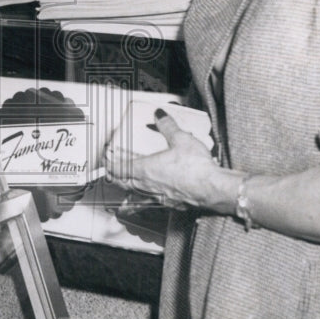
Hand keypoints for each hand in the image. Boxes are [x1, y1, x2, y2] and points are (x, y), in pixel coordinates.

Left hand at [106, 109, 222, 208]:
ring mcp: (157, 196)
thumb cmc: (196, 168)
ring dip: (127, 184)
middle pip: (122, 182)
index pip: (117, 168)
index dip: (108, 162)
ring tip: (127, 178)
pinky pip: (150, 199)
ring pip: (135, 192)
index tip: (106, 156)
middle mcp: (147, 185)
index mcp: (145, 169)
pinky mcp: (169, 203)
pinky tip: (151, 191)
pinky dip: (144, 194)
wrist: (213, 189)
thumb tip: (159, 115)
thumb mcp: (181, 139)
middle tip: (111, 166)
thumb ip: (167, 126)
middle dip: (114, 174)